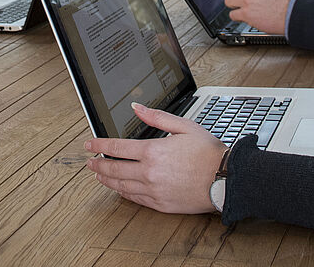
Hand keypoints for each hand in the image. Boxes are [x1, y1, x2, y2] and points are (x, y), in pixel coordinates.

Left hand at [85, 104, 226, 213]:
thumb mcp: (183, 126)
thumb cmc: (208, 152)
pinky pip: (135, 199)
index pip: (116, 149)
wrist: (225, 179)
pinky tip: (119, 189)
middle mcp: (149, 173)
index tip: (89, 145)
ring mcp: (154, 191)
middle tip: (88, 163)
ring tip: (98, 176)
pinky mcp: (161, 205)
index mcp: (153, 152)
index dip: (99, 146)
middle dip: (98, 166)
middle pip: (114, 169)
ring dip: (106, 180)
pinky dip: (123, 193)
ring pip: (121, 186)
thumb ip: (156, 117)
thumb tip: (137, 108)